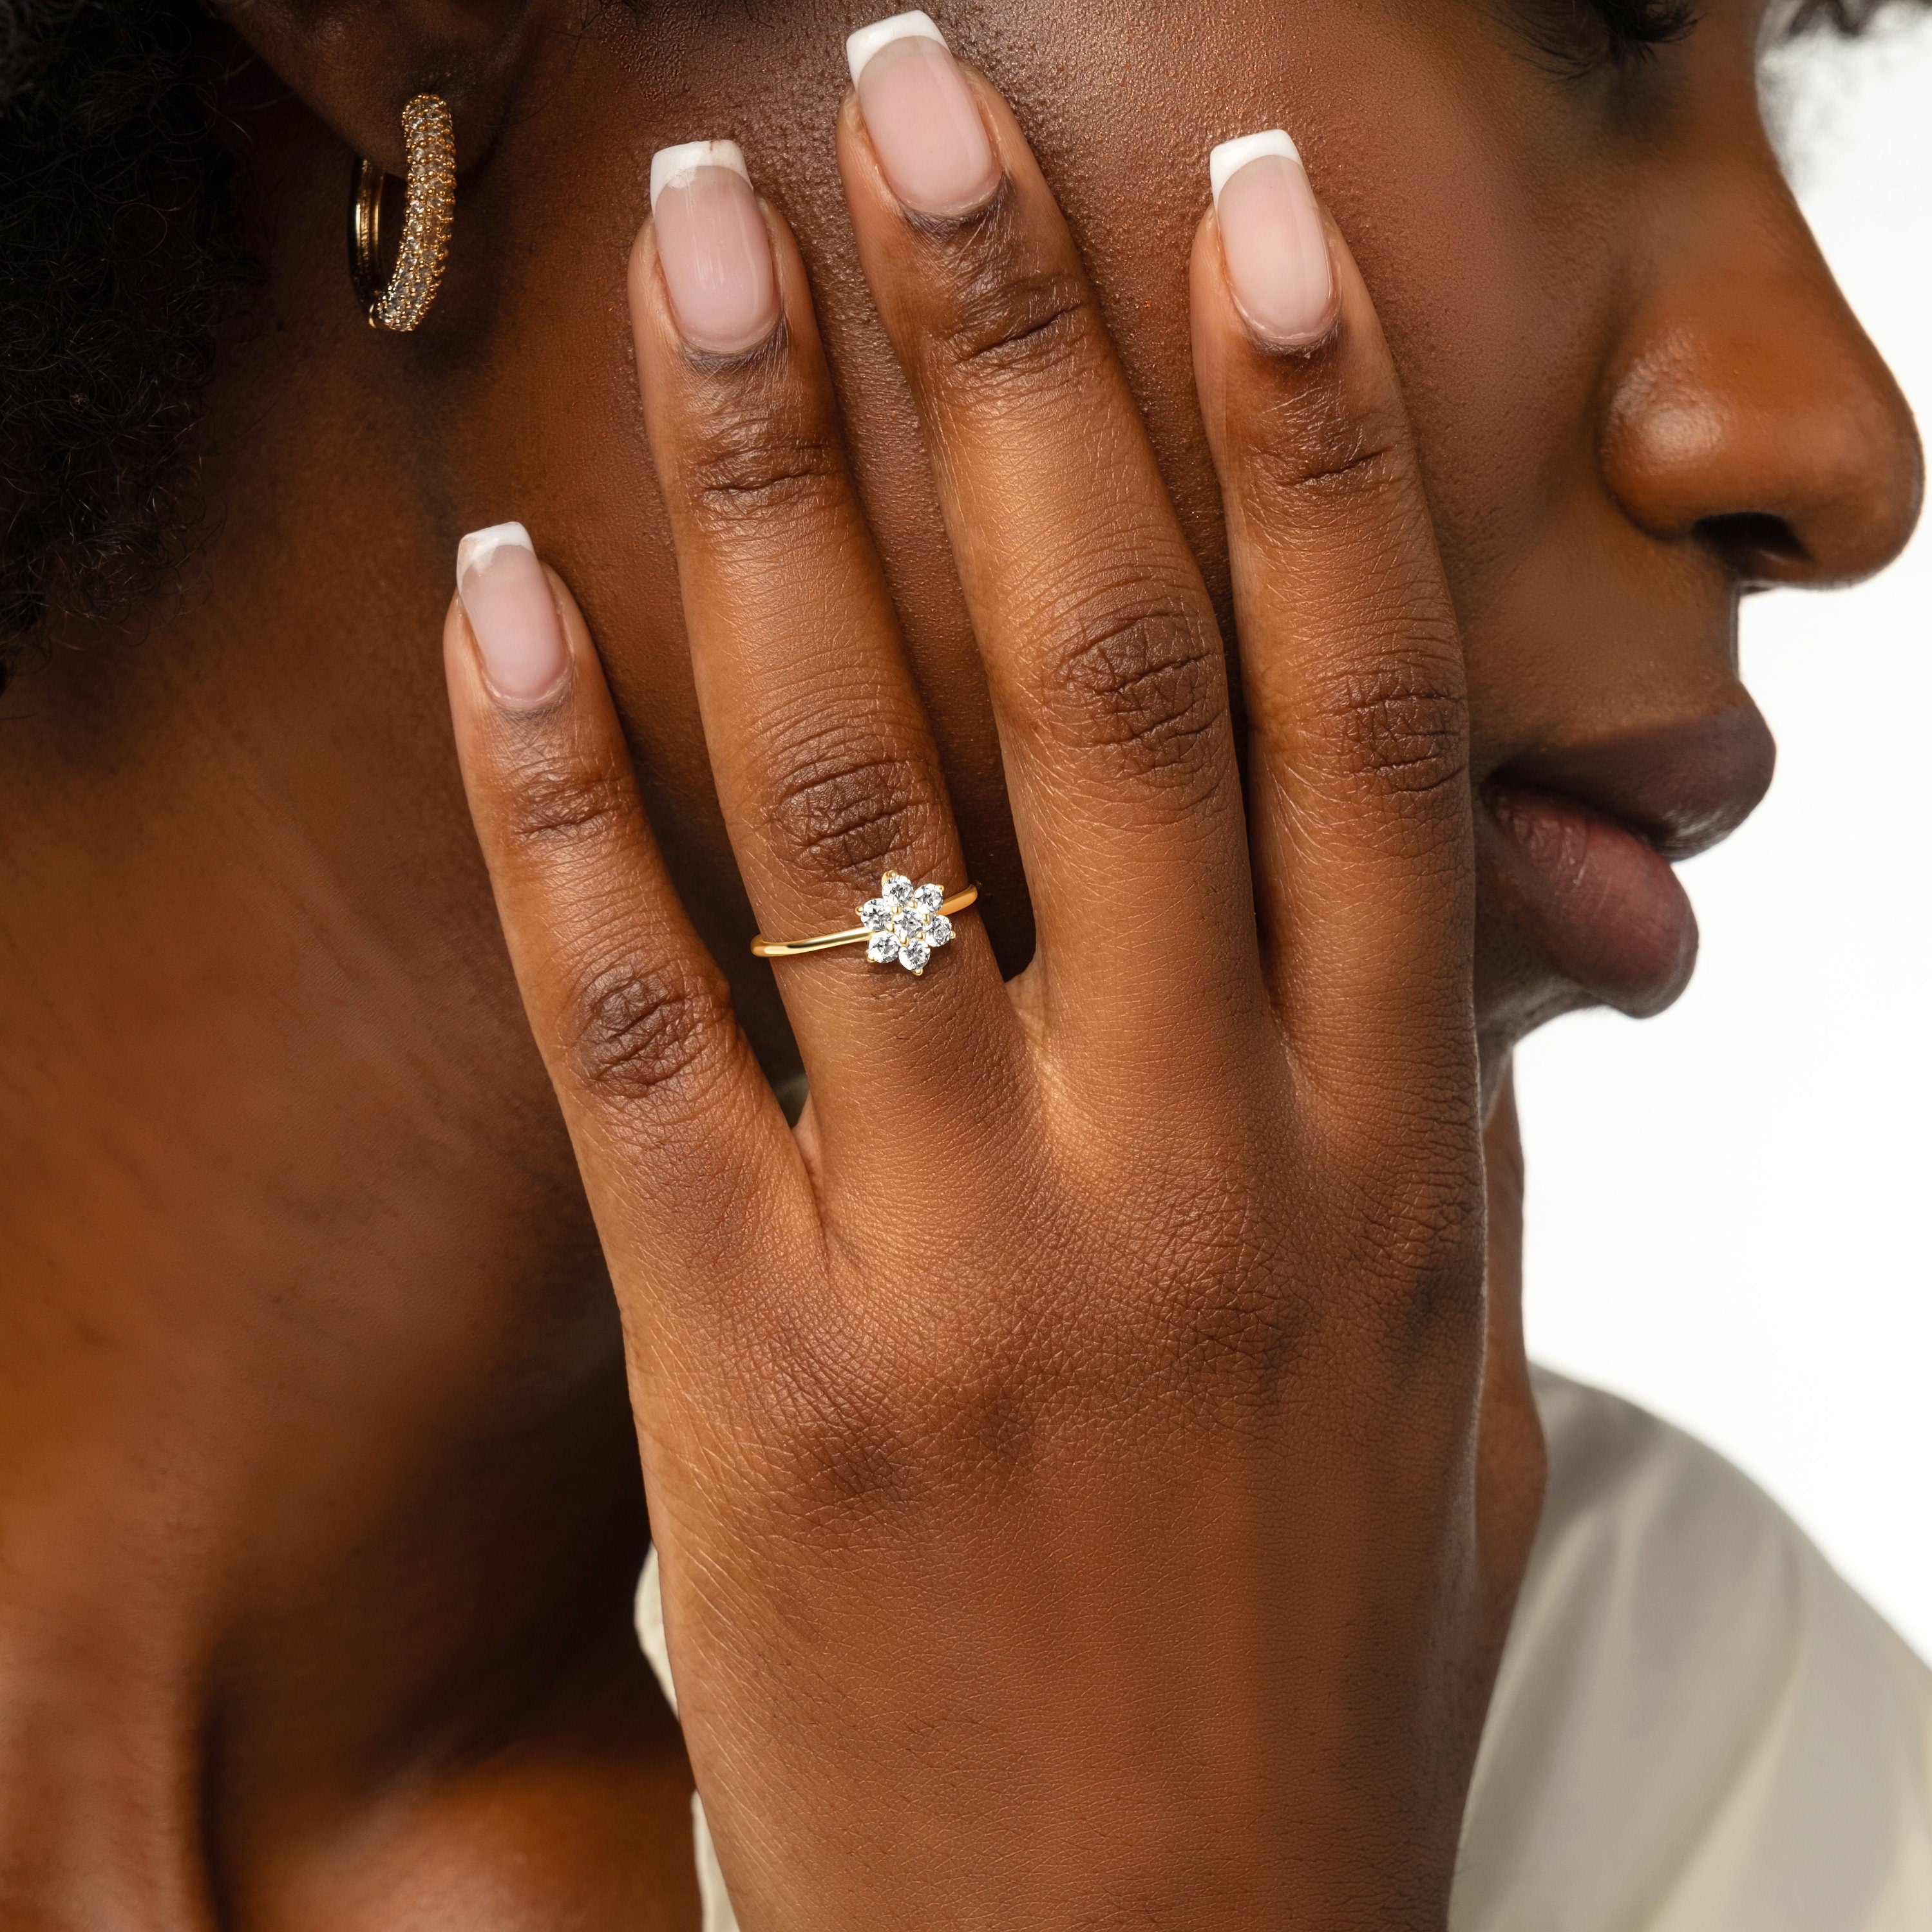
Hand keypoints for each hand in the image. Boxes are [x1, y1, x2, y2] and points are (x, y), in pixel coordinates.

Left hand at [444, 58, 1532, 1930]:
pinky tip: (507, 582)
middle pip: (1094, 662)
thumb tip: (1482, 902)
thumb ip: (1439, 1118)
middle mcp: (1189, 1159)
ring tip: (708, 237)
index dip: (1309, 426)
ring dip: (769, 478)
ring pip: (851, 785)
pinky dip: (556, 784)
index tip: (1247, 206)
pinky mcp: (752, 1369)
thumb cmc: (1313, 1651)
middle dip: (1007, 343)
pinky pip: (633, 1013)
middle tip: (919, 99)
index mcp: (1385, 1145)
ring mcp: (959, 1260)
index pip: (1354, 698)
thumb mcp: (1445, 1371)